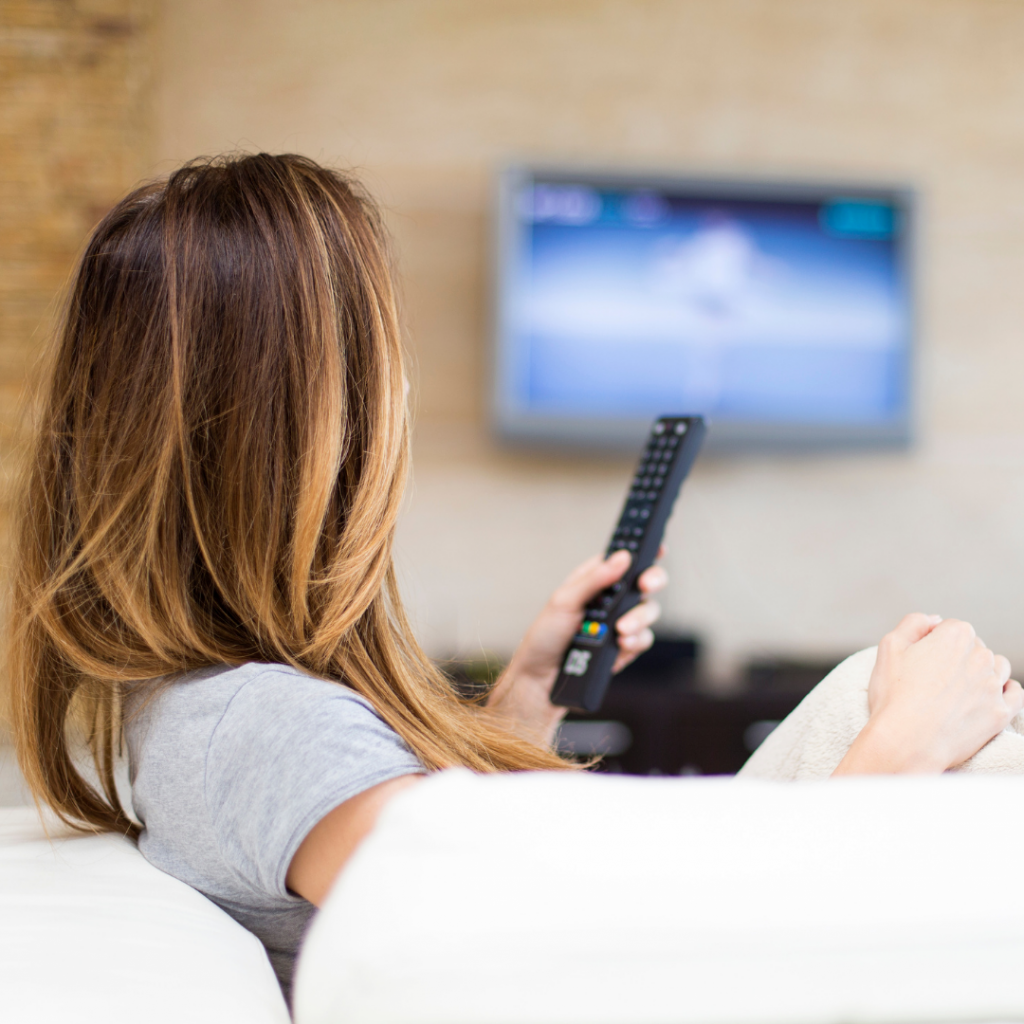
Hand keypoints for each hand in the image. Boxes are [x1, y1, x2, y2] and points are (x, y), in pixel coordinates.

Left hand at [488, 549, 667, 745]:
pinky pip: (643, 639)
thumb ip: (594, 579)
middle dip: (652, 580)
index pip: (622, 560)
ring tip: (621, 629)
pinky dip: (636, 640)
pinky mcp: (624, 648)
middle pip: (644, 582)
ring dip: (640, 618)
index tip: (658, 546)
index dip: (642, 550)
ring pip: (648, 611)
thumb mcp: (564, 601)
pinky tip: (622, 644)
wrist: (541, 682)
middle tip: (645, 585)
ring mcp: (619, 624)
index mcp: (593, 581)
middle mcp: (610, 600)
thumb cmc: (545, 638)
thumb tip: (622, 557)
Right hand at [833, 613, 1023, 774]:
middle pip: (975, 647)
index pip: (951, 628)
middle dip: (958, 657)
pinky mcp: (1000, 712)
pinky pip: (1015, 694)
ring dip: (982, 672)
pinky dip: (1004, 691)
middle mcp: (980, 656)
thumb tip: (935, 620)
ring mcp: (993, 685)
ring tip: (960, 688)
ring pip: (997, 667)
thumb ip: (914, 623)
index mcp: (955, 636)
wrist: (906, 741)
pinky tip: (988, 696)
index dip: (934, 642)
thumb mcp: (890, 646)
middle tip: (934, 677)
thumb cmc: (894, 696)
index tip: (921, 659)